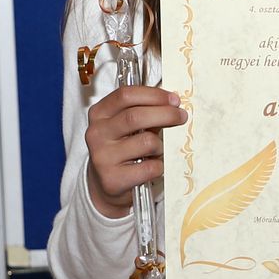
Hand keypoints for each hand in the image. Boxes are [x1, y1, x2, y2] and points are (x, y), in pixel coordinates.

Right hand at [83, 85, 185, 216]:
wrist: (107, 183)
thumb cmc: (123, 149)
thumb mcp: (127, 126)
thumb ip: (144, 112)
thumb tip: (173, 103)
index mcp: (99, 114)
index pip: (125, 95)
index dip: (153, 95)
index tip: (174, 99)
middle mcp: (97, 133)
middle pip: (135, 117)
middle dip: (166, 114)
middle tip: (182, 117)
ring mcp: (102, 156)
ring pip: (146, 142)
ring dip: (161, 146)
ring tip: (158, 150)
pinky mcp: (113, 178)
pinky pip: (150, 167)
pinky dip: (159, 166)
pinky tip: (153, 166)